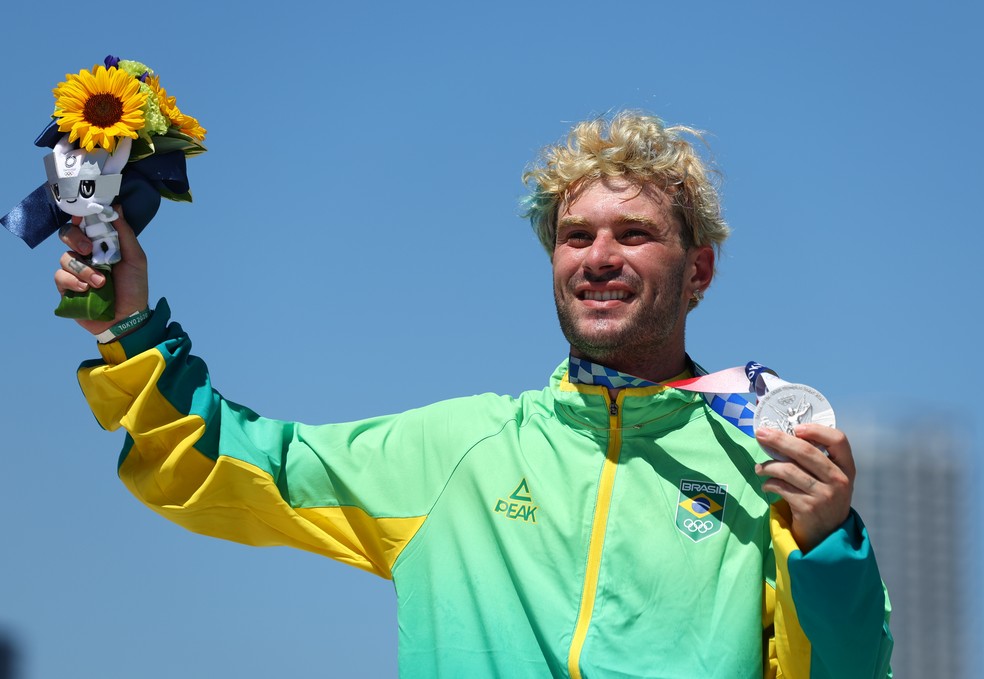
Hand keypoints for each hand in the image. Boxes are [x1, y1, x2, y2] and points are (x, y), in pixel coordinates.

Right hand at [54, 206, 148, 335]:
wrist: (128, 319)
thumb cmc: (134, 288)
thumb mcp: (135, 259)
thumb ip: (125, 233)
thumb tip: (116, 206)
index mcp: (101, 245)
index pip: (84, 224)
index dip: (80, 217)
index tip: (82, 217)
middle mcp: (85, 255)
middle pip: (67, 235)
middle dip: (75, 238)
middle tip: (87, 250)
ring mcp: (74, 272)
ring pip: (64, 257)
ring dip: (84, 270)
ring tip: (101, 283)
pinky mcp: (66, 288)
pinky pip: (60, 277)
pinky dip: (74, 282)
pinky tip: (88, 290)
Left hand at [754, 424, 855, 552]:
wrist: (826, 534)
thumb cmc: (823, 497)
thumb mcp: (828, 478)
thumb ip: (814, 460)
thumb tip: (779, 436)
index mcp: (846, 467)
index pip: (838, 440)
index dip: (817, 431)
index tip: (796, 428)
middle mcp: (839, 480)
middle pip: (806, 451)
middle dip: (779, 440)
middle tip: (761, 434)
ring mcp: (825, 495)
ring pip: (789, 469)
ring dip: (768, 466)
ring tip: (760, 468)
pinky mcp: (808, 508)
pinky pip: (781, 487)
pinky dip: (769, 483)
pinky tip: (766, 484)